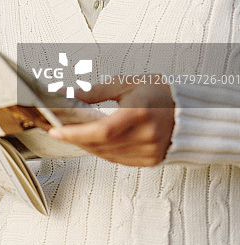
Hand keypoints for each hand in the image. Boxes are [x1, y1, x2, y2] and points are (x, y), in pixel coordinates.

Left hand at [47, 76, 174, 166]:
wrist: (188, 110)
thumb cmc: (157, 93)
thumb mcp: (126, 84)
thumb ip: (96, 92)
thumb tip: (70, 94)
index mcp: (140, 113)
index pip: (101, 131)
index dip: (76, 133)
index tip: (56, 130)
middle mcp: (146, 136)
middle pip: (101, 145)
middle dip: (76, 138)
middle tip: (59, 130)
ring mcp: (150, 151)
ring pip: (107, 155)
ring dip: (87, 146)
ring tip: (74, 134)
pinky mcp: (151, 160)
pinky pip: (119, 160)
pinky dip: (102, 152)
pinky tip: (93, 142)